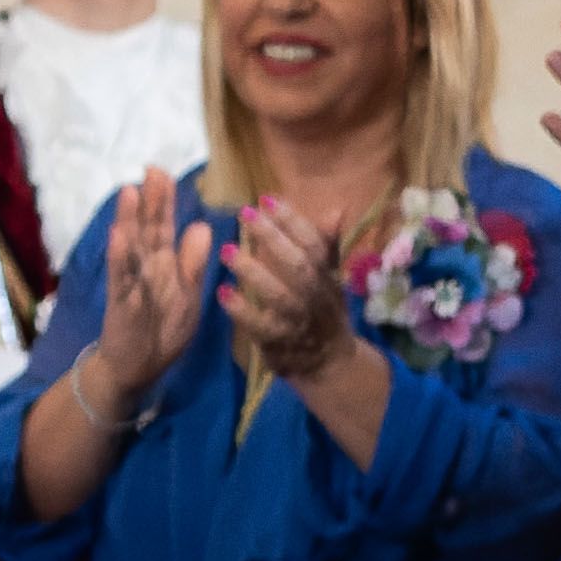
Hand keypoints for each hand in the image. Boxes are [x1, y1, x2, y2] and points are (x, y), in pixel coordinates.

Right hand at [89, 176, 211, 403]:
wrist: (138, 367)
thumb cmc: (163, 330)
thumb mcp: (188, 295)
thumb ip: (192, 263)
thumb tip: (202, 225)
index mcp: (164, 264)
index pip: (164, 226)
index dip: (165, 200)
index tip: (163, 173)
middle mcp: (146, 267)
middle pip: (148, 229)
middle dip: (150, 201)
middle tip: (151, 170)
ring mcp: (132, 283)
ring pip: (131, 246)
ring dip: (129, 220)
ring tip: (130, 192)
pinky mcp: (122, 302)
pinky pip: (122, 277)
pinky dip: (120, 257)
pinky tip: (118, 236)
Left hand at [220, 196, 352, 379]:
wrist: (330, 362)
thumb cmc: (324, 310)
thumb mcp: (330, 277)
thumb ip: (327, 245)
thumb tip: (336, 209)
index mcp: (326, 275)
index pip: (313, 243)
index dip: (293, 220)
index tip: (266, 198)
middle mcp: (316, 295)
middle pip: (298, 265)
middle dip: (273, 238)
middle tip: (245, 214)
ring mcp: (299, 320)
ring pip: (280, 296)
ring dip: (254, 272)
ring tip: (227, 251)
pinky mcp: (280, 342)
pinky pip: (261, 327)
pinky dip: (243, 311)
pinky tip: (223, 293)